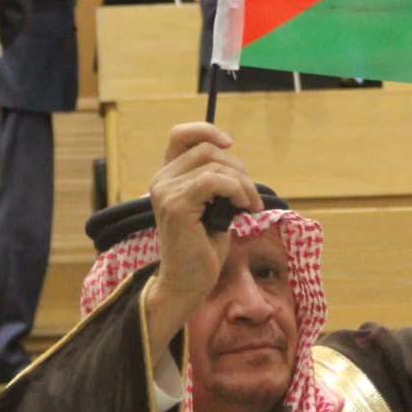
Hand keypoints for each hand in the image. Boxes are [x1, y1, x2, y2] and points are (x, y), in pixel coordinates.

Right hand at [142, 123, 262, 348]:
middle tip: (251, 196)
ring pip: (214, 165)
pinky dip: (236, 190)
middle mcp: (161, 180)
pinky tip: (244, 208)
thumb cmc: (203, 246)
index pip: (181, 134)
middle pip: (207, 149)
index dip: (207, 130)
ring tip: (250, 205)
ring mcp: (166, 191)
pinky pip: (214, 181)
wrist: (189, 281)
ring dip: (243, 183)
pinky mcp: (176, 205)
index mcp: (167, 176)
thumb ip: (215, 180)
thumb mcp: (212, 205)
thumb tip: (236, 163)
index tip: (230, 144)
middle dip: (238, 168)